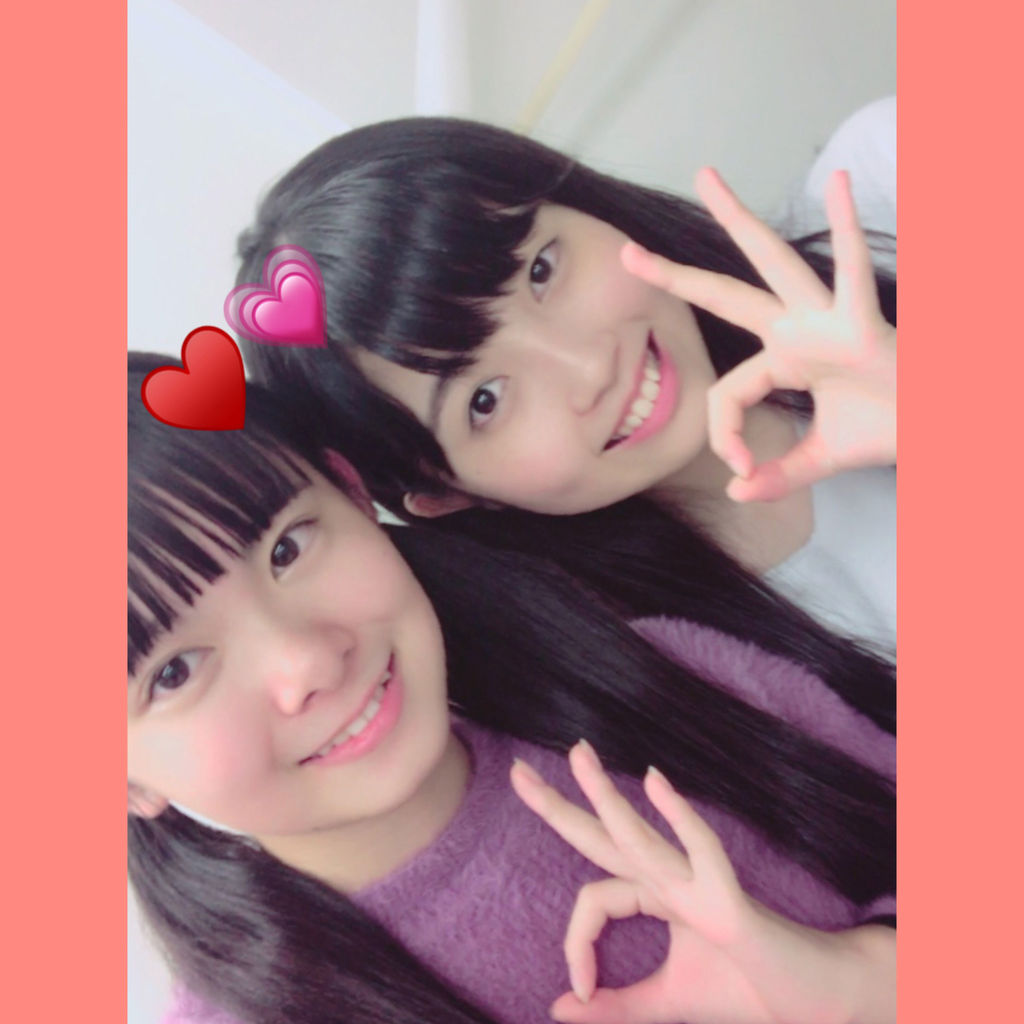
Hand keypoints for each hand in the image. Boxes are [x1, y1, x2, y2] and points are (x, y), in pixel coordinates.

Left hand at [511, 741, 892, 1023]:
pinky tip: (655, 780)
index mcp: (654, 895)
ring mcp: (698, 883)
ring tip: (576, 753)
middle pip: (602, 836)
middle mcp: (669, 879)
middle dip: (559, 805)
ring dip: (605, 796)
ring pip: (640, 835)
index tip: (579, 990)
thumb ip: (616, 1006)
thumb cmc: (745, 988)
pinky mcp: (728, 900)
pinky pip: (702, 851)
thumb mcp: (667, 1003)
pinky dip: (680, 818)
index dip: (576, 946)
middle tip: (517, 772)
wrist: (808, 1002)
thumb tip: (557, 1008)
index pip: (594, 898)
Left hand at [621, 168, 895, 501]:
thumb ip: (778, 476)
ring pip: (772, 263)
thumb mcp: (818, 459)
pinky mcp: (862, 324)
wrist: (936, 429)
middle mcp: (795, 330)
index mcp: (783, 360)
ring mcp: (824, 320)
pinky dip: (848, 231)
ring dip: (737, 222)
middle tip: (628, 253)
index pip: (726, 393)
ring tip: (705, 177)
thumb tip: (737, 494)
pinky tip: (841, 185)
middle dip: (676, 276)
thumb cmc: (886, 428)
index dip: (724, 435)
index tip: (743, 471)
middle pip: (724, 294)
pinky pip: (852, 274)